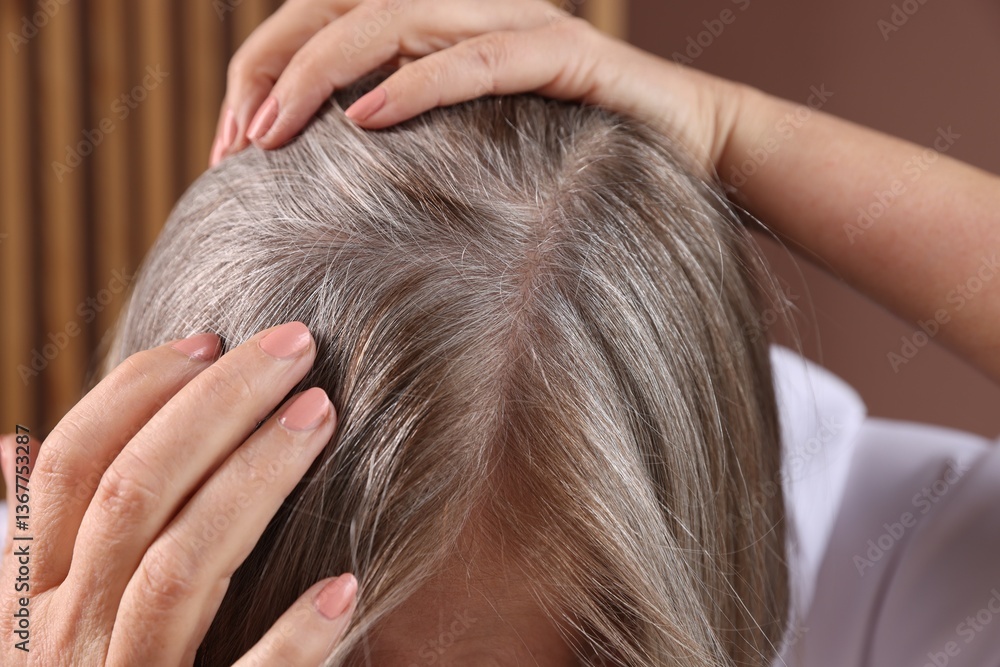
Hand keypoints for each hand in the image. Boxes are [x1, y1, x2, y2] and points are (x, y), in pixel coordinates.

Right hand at [0, 322, 355, 665]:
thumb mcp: (31, 622)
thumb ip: (30, 543)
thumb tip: (1, 447)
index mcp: (30, 598)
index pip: (70, 465)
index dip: (137, 390)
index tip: (212, 338)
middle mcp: (61, 639)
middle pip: (135, 491)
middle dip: (216, 404)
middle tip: (296, 345)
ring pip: (182, 564)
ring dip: (254, 480)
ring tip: (322, 414)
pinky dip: (290, 639)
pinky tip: (343, 585)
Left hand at [209, 0, 750, 173]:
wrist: (692, 146)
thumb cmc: (576, 162)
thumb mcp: (472, 156)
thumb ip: (410, 155)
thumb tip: (329, 204)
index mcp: (435, 26)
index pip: (319, 21)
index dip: (262, 73)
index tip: (226, 150)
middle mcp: (467, 7)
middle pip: (336, 7)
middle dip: (269, 70)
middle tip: (232, 147)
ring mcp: (514, 22)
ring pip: (391, 19)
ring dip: (320, 73)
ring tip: (270, 136)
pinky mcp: (565, 52)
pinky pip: (477, 56)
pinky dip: (417, 82)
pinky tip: (365, 119)